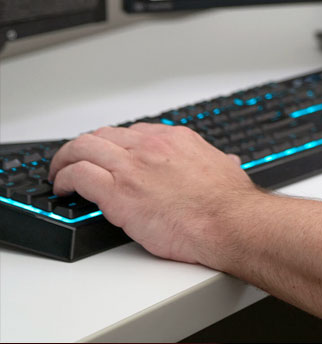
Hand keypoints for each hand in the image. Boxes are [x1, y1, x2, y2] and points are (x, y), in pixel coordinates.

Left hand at [49, 123, 259, 265]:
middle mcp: (150, 146)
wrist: (228, 221)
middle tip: (77, 162)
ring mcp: (132, 166)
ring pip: (82, 148)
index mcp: (176, 139)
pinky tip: (64, 189)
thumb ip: (219, 162)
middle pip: (103, 135)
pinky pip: (78, 175)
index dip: (115, 145)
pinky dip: (64, 179)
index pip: (133, 132)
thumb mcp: (227, 168)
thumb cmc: (227, 203)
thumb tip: (228, 163)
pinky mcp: (117, 191)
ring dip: (66, 160)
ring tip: (61, 174)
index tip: (110, 158)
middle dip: (85, 147)